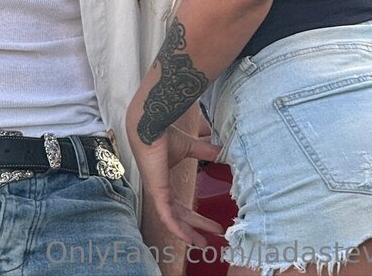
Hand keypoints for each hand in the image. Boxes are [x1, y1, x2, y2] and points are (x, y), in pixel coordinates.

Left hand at [127, 116, 223, 247]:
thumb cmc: (163, 135)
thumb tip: (221, 151)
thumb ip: (204, 151)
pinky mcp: (157, 193)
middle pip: (180, 215)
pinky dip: (177, 229)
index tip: (213, 224)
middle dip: (195, 227)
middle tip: (210, 239)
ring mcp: (158, 193)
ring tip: (202, 243)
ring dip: (188, 232)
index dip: (196, 216)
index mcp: (166, 182)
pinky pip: (166, 216)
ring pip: (174, 220)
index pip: (182, 205)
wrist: (151, 127)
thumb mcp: (189, 147)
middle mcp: (161, 191)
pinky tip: (188, 238)